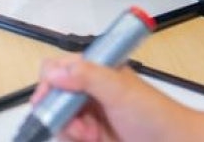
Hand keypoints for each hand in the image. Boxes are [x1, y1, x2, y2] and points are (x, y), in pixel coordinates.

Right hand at [31, 56, 191, 141]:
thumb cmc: (155, 116)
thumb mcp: (120, 91)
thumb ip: (87, 77)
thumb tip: (54, 73)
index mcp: (95, 70)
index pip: (56, 68)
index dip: (49, 83)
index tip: (48, 99)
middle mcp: (88, 90)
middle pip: (52, 96)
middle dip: (57, 112)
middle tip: (75, 123)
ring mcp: (89, 114)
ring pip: (57, 118)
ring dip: (68, 129)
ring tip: (89, 136)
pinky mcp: (91, 135)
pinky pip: (68, 135)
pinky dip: (73, 139)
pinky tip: (91, 140)